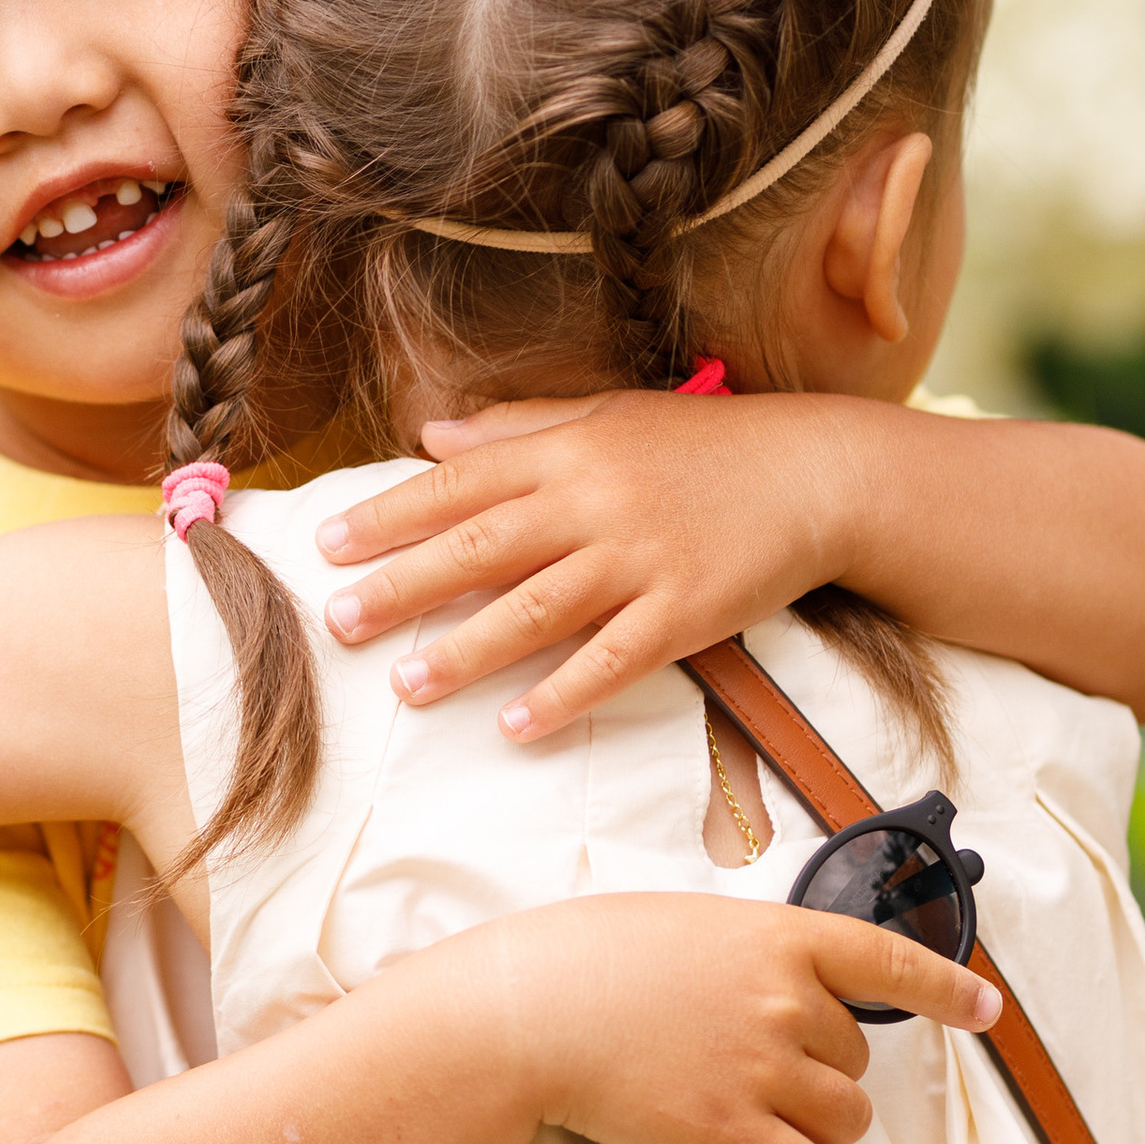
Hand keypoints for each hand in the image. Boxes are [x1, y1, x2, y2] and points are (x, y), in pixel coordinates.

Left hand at [315, 390, 860, 742]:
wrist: (814, 473)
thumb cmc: (702, 445)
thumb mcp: (608, 416)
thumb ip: (517, 429)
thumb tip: (430, 435)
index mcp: (569, 449)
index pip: (460, 484)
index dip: (390, 515)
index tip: (330, 545)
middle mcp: (596, 502)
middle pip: (481, 548)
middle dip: (404, 587)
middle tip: (339, 622)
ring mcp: (641, 559)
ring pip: (536, 611)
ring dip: (466, 652)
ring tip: (407, 685)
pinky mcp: (686, 612)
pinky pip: (612, 661)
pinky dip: (561, 695)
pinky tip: (513, 727)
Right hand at [478, 891, 1000, 1143]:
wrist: (528, 1011)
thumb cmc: (591, 958)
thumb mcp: (688, 925)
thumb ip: (753, 954)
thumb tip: (788, 994)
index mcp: (779, 937)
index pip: (889, 960)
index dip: (948, 990)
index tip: (985, 1011)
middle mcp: (785, 1003)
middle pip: (856, 1059)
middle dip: (823, 1070)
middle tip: (757, 1065)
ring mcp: (762, 1070)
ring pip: (844, 1121)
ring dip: (819, 1128)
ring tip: (762, 1119)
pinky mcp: (732, 1134)